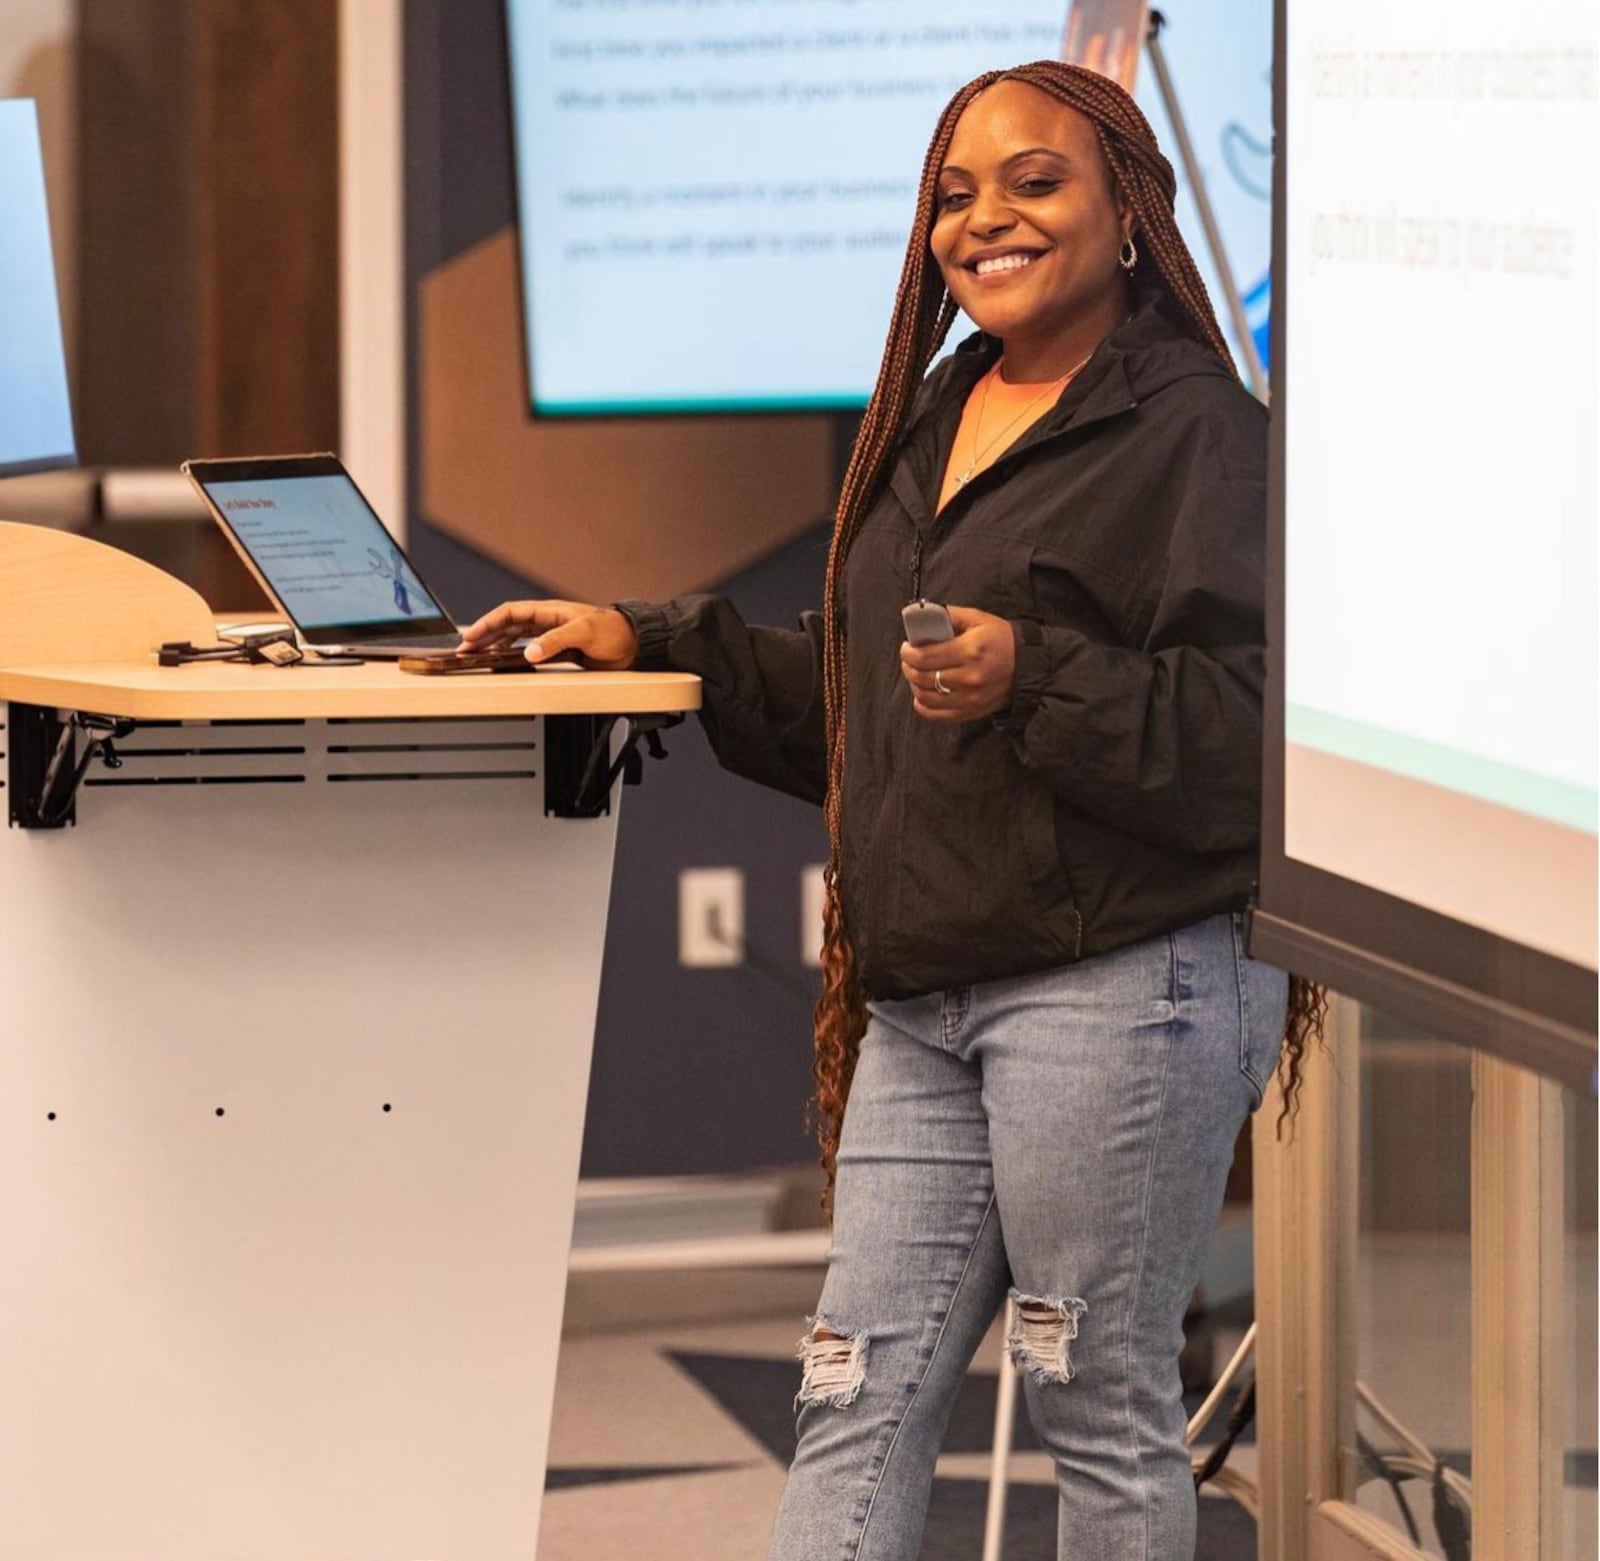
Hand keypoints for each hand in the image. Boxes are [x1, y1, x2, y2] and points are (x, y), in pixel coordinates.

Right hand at [457, 599, 639, 668]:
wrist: (635, 643)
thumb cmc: (615, 632)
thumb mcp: (584, 633)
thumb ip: (555, 642)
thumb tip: (529, 653)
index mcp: (550, 611)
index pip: (510, 612)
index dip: (488, 623)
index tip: (471, 636)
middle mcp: (548, 620)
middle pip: (508, 624)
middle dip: (485, 635)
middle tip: (466, 650)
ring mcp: (553, 634)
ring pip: (515, 635)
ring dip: (496, 644)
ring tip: (479, 655)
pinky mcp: (560, 648)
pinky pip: (529, 647)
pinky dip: (514, 652)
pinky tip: (506, 659)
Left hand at [899, 605, 1015, 722]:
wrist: (1029, 666)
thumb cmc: (1002, 640)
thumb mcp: (979, 619)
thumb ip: (950, 615)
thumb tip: (924, 614)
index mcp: (969, 651)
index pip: (925, 657)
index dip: (908, 653)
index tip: (906, 648)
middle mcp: (968, 677)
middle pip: (922, 677)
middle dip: (908, 667)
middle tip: (909, 660)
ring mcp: (970, 698)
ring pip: (927, 697)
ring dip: (914, 685)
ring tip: (915, 675)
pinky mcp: (971, 711)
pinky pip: (938, 715)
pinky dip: (924, 707)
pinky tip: (920, 697)